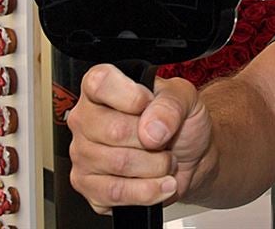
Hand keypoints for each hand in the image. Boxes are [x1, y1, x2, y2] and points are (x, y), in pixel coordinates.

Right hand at [68, 64, 211, 213]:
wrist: (191, 157)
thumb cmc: (181, 123)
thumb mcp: (186, 99)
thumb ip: (171, 103)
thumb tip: (150, 130)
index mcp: (102, 90)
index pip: (98, 83)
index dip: (130, 96)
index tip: (148, 104)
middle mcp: (85, 120)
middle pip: (114, 130)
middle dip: (153, 140)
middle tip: (165, 140)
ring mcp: (83, 154)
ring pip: (119, 164)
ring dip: (156, 166)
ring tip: (165, 161)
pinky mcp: (88, 186)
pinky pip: (116, 192)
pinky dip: (148, 191)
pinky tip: (162, 184)